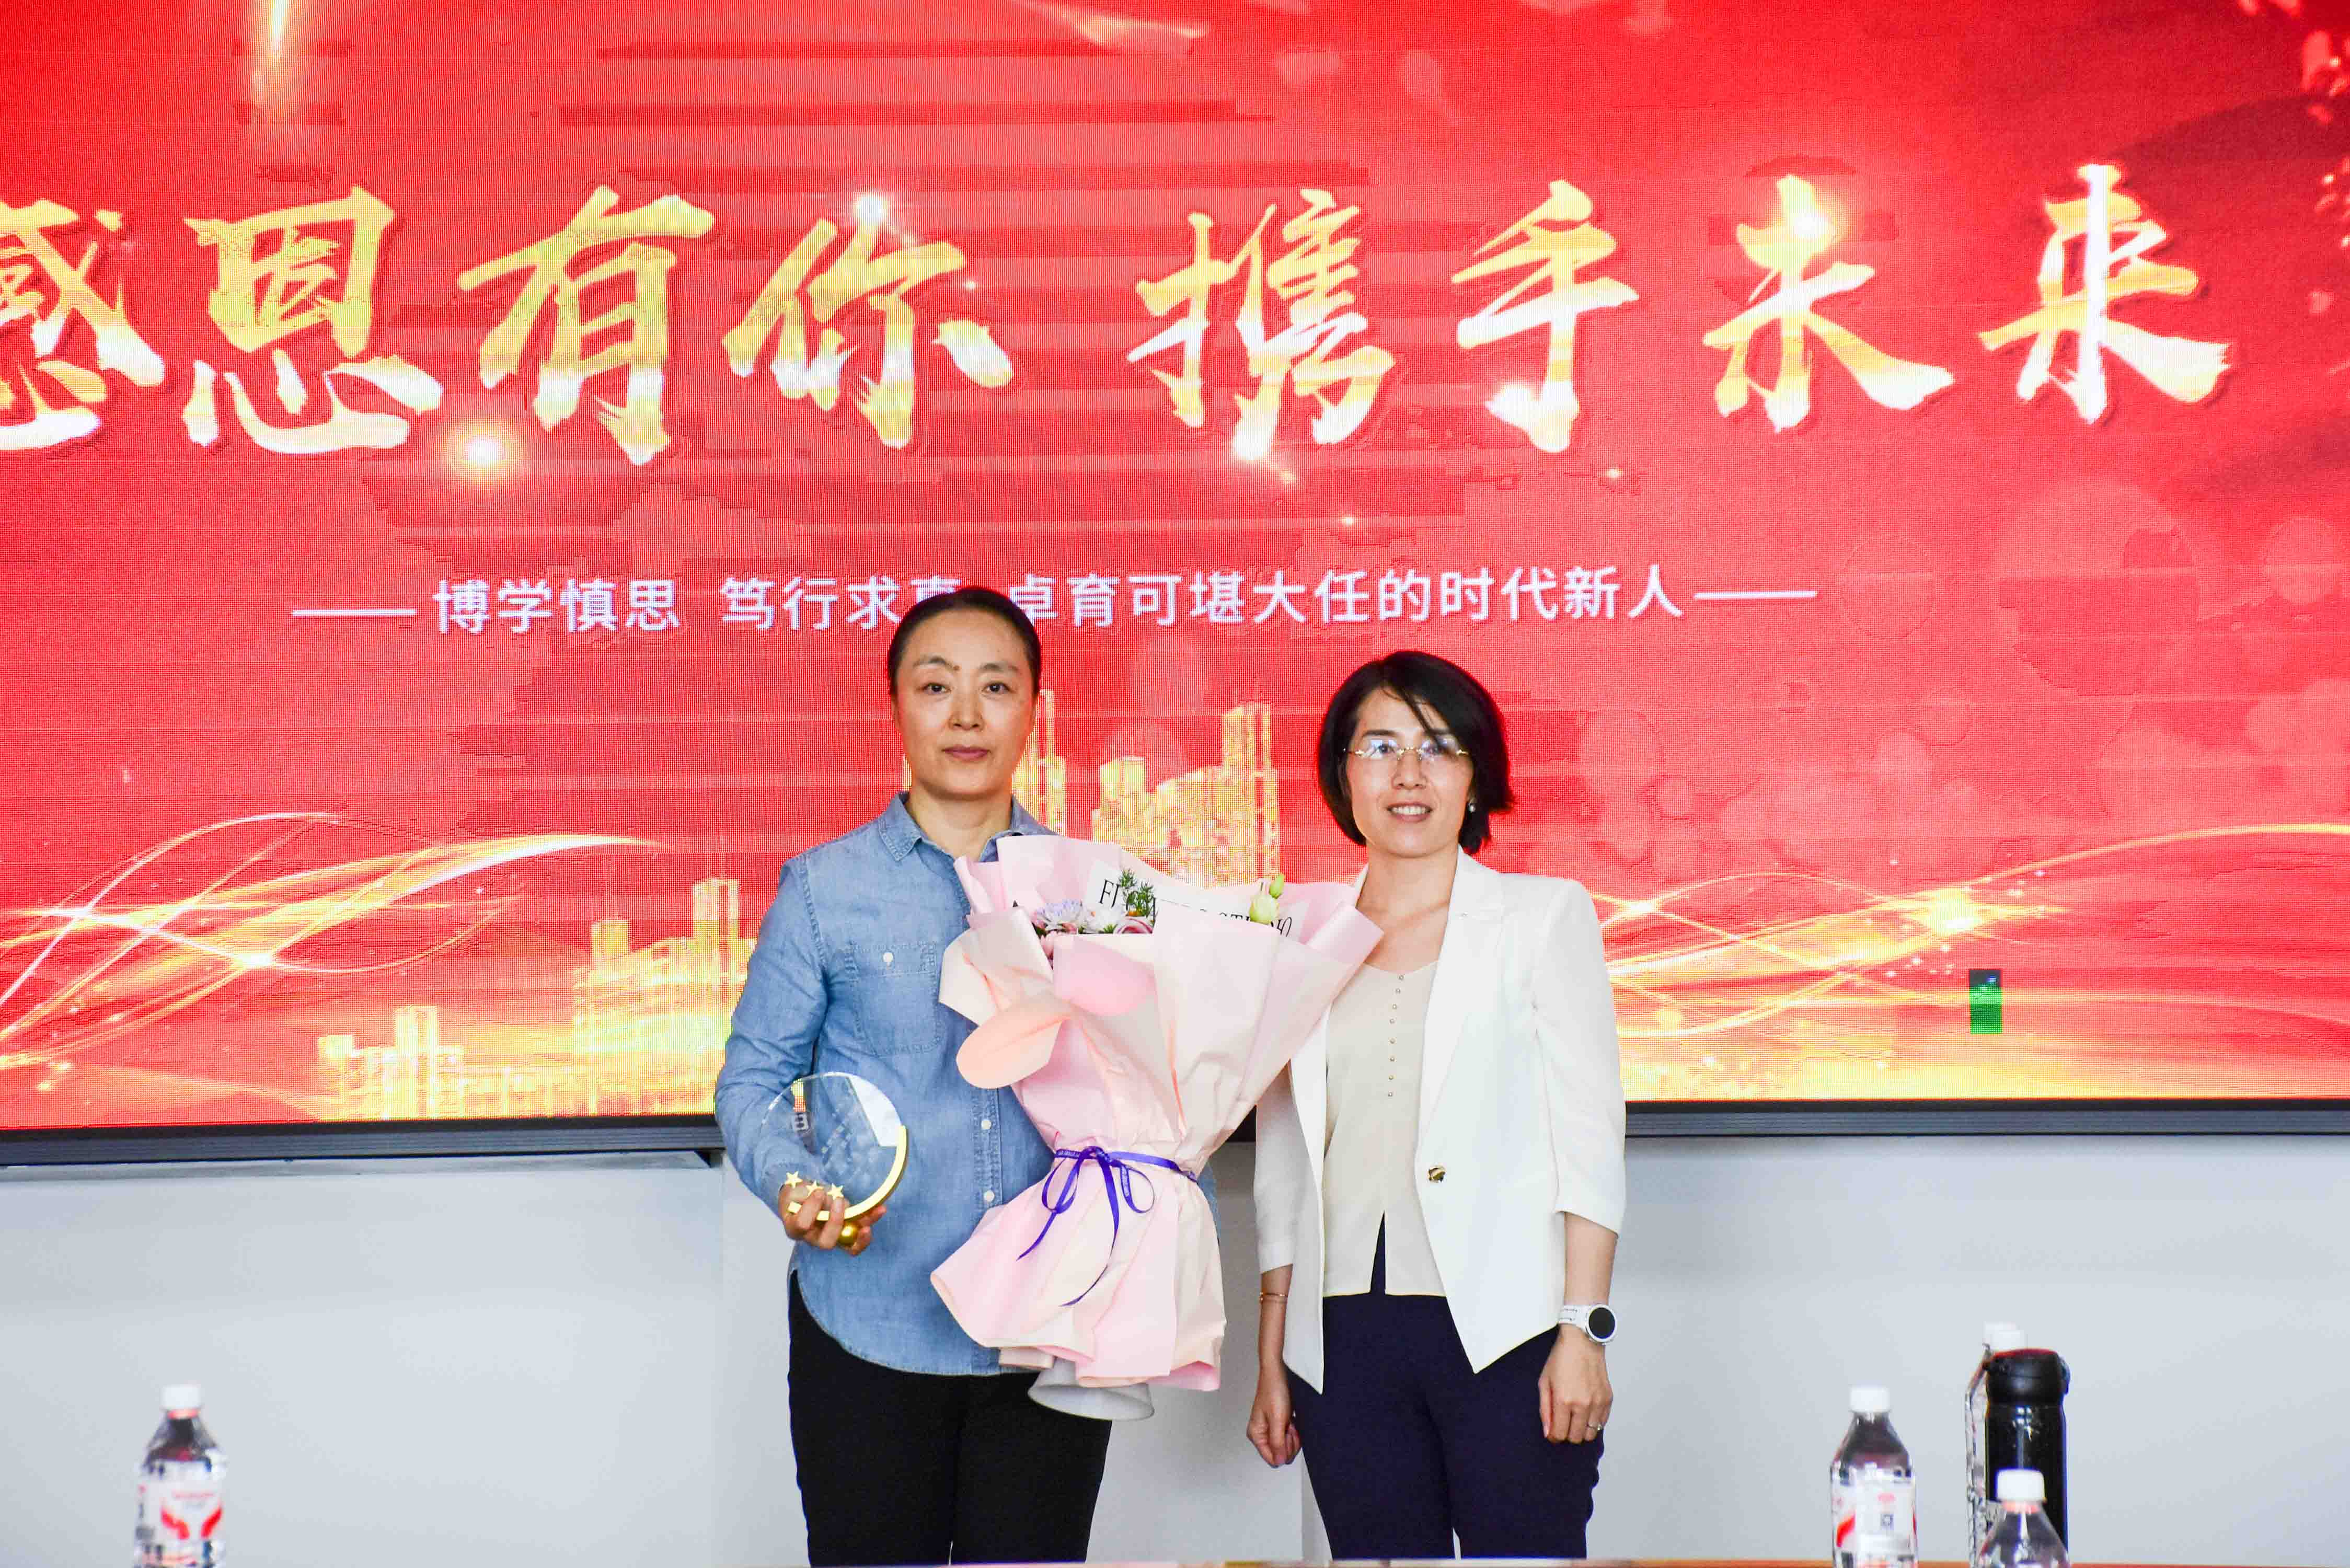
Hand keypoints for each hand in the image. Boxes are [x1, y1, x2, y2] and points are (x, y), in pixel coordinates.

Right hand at [780, 1180, 880, 1255]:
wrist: (805, 1198)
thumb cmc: (797, 1195)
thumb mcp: (794, 1191)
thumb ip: (802, 1194)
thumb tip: (821, 1195)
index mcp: (795, 1228)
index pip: (802, 1225)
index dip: (811, 1209)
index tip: (818, 1191)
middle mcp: (814, 1238)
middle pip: (827, 1242)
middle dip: (836, 1222)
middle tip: (839, 1201)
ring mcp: (832, 1237)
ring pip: (848, 1244)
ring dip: (862, 1232)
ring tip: (876, 1214)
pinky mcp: (846, 1232)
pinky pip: (859, 1236)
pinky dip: (870, 1223)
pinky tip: (880, 1209)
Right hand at [1246, 1373, 1301, 1467]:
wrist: (1279, 1373)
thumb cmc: (1274, 1390)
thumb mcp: (1277, 1419)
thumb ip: (1277, 1442)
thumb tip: (1279, 1461)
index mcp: (1256, 1434)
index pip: (1272, 1458)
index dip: (1284, 1450)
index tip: (1287, 1436)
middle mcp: (1262, 1434)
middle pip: (1280, 1453)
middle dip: (1289, 1442)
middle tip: (1289, 1426)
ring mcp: (1271, 1430)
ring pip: (1287, 1446)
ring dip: (1292, 1436)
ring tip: (1290, 1421)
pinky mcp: (1279, 1425)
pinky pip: (1289, 1437)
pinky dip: (1294, 1430)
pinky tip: (1292, 1420)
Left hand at [1539, 1329, 1611, 1443]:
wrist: (1582, 1341)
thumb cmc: (1561, 1358)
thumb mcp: (1544, 1382)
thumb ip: (1545, 1410)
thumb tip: (1548, 1432)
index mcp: (1564, 1400)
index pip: (1560, 1434)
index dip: (1554, 1436)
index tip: (1553, 1431)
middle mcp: (1583, 1404)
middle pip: (1576, 1438)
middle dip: (1567, 1434)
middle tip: (1563, 1422)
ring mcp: (1597, 1402)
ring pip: (1591, 1434)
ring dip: (1581, 1430)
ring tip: (1575, 1417)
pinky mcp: (1608, 1399)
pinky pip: (1602, 1423)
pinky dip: (1593, 1422)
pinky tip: (1586, 1410)